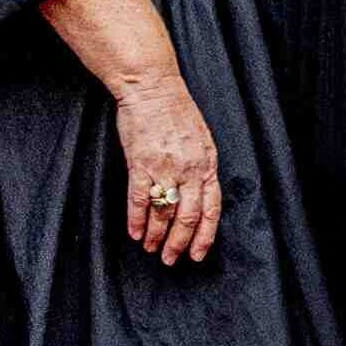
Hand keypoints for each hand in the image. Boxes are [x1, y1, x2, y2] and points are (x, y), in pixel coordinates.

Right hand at [116, 67, 221, 263]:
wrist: (151, 86)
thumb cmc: (175, 110)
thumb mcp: (200, 138)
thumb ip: (201, 166)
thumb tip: (199, 194)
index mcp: (207, 164)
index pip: (211, 209)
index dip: (204, 235)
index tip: (198, 254)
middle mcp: (189, 169)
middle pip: (187, 217)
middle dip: (179, 243)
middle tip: (170, 259)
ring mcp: (164, 167)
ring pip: (163, 213)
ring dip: (156, 235)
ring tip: (150, 248)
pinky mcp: (140, 163)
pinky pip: (139, 200)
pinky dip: (136, 220)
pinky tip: (134, 233)